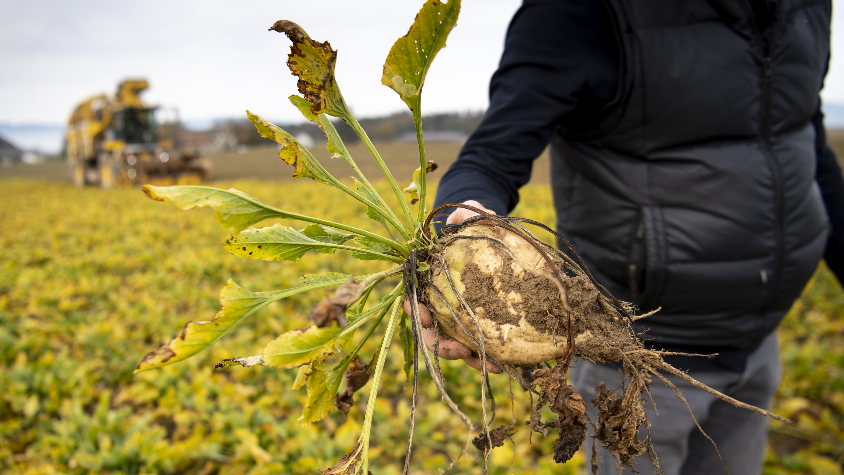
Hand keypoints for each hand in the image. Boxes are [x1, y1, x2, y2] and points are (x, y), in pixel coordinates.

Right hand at [404, 200, 500, 373]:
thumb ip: (464, 215)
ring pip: (454, 344)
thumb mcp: (470, 214)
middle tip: (455, 349)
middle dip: (439, 344)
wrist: (495, 234)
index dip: (416, 312)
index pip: (415, 299)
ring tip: (484, 363)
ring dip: (465, 357)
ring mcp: (460, 316)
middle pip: (431, 330)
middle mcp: (440, 301)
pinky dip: (486, 357)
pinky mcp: (480, 324)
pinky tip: (502, 364)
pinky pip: (479, 345)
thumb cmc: (475, 225)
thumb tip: (459, 218)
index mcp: (430, 279)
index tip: (423, 317)